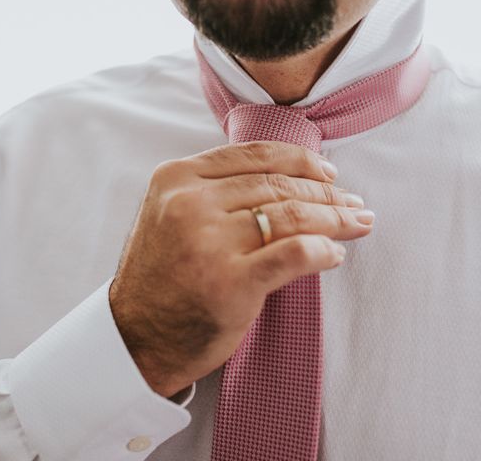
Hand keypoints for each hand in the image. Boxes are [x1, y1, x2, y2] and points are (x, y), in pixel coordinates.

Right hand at [109, 141, 373, 396]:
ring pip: (292, 216)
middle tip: (353, 203)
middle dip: (326, 193)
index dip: (301, 161)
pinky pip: (296, 254)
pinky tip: (334, 255)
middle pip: (277, 185)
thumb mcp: (168, 215)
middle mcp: (190, 204)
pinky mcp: (231, 282)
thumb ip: (210, 191)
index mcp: (176, 179)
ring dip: (335, 219)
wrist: (135, 337)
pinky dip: (323, 251)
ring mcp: (209, 242)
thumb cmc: (158, 278)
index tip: (328, 173)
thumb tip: (283, 180)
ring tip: (357, 223)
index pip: (253, 156)